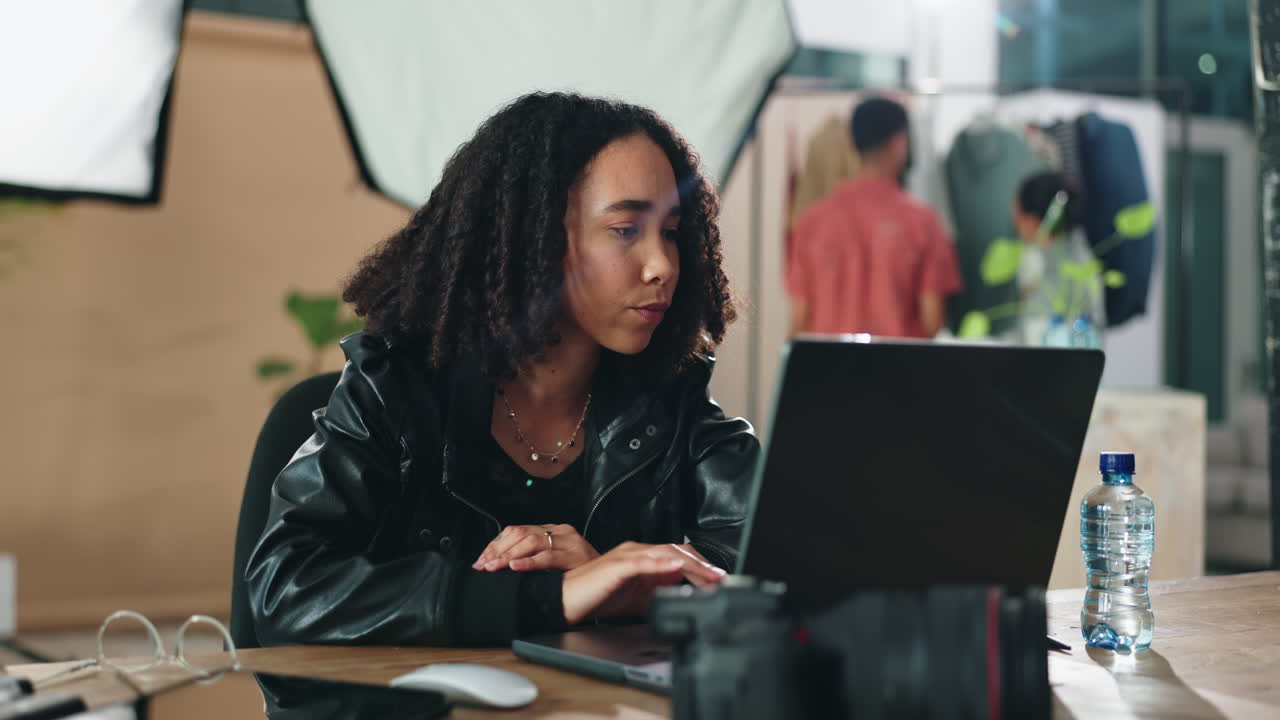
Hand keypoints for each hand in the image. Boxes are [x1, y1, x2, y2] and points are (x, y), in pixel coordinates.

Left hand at [472, 524, 599, 571]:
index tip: (481, 559)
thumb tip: (500, 564)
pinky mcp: (575, 555)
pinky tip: (516, 567)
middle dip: (498, 550)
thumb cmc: (580, 573)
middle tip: (483, 565)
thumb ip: (533, 557)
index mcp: (553, 530)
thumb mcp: (554, 561)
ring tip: (494, 567)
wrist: (609, 578)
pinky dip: (529, 562)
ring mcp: (569, 541)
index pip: (517, 530)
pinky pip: (548, 557)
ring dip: (508, 556)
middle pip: (521, 534)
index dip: (496, 544)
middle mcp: (560, 531)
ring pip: (531, 542)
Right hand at [561, 542, 727, 624]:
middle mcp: (637, 551)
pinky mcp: (617, 565)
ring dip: (689, 565)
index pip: (679, 556)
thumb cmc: (597, 597)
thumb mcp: (637, 599)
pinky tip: (675, 569)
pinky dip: (660, 564)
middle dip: (702, 565)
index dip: (701, 567)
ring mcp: (627, 556)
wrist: (567, 601)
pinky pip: (642, 562)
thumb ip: (659, 594)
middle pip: (677, 552)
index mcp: (643, 556)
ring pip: (665, 554)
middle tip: (722, 579)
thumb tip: (684, 597)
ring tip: (708, 575)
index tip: (719, 580)